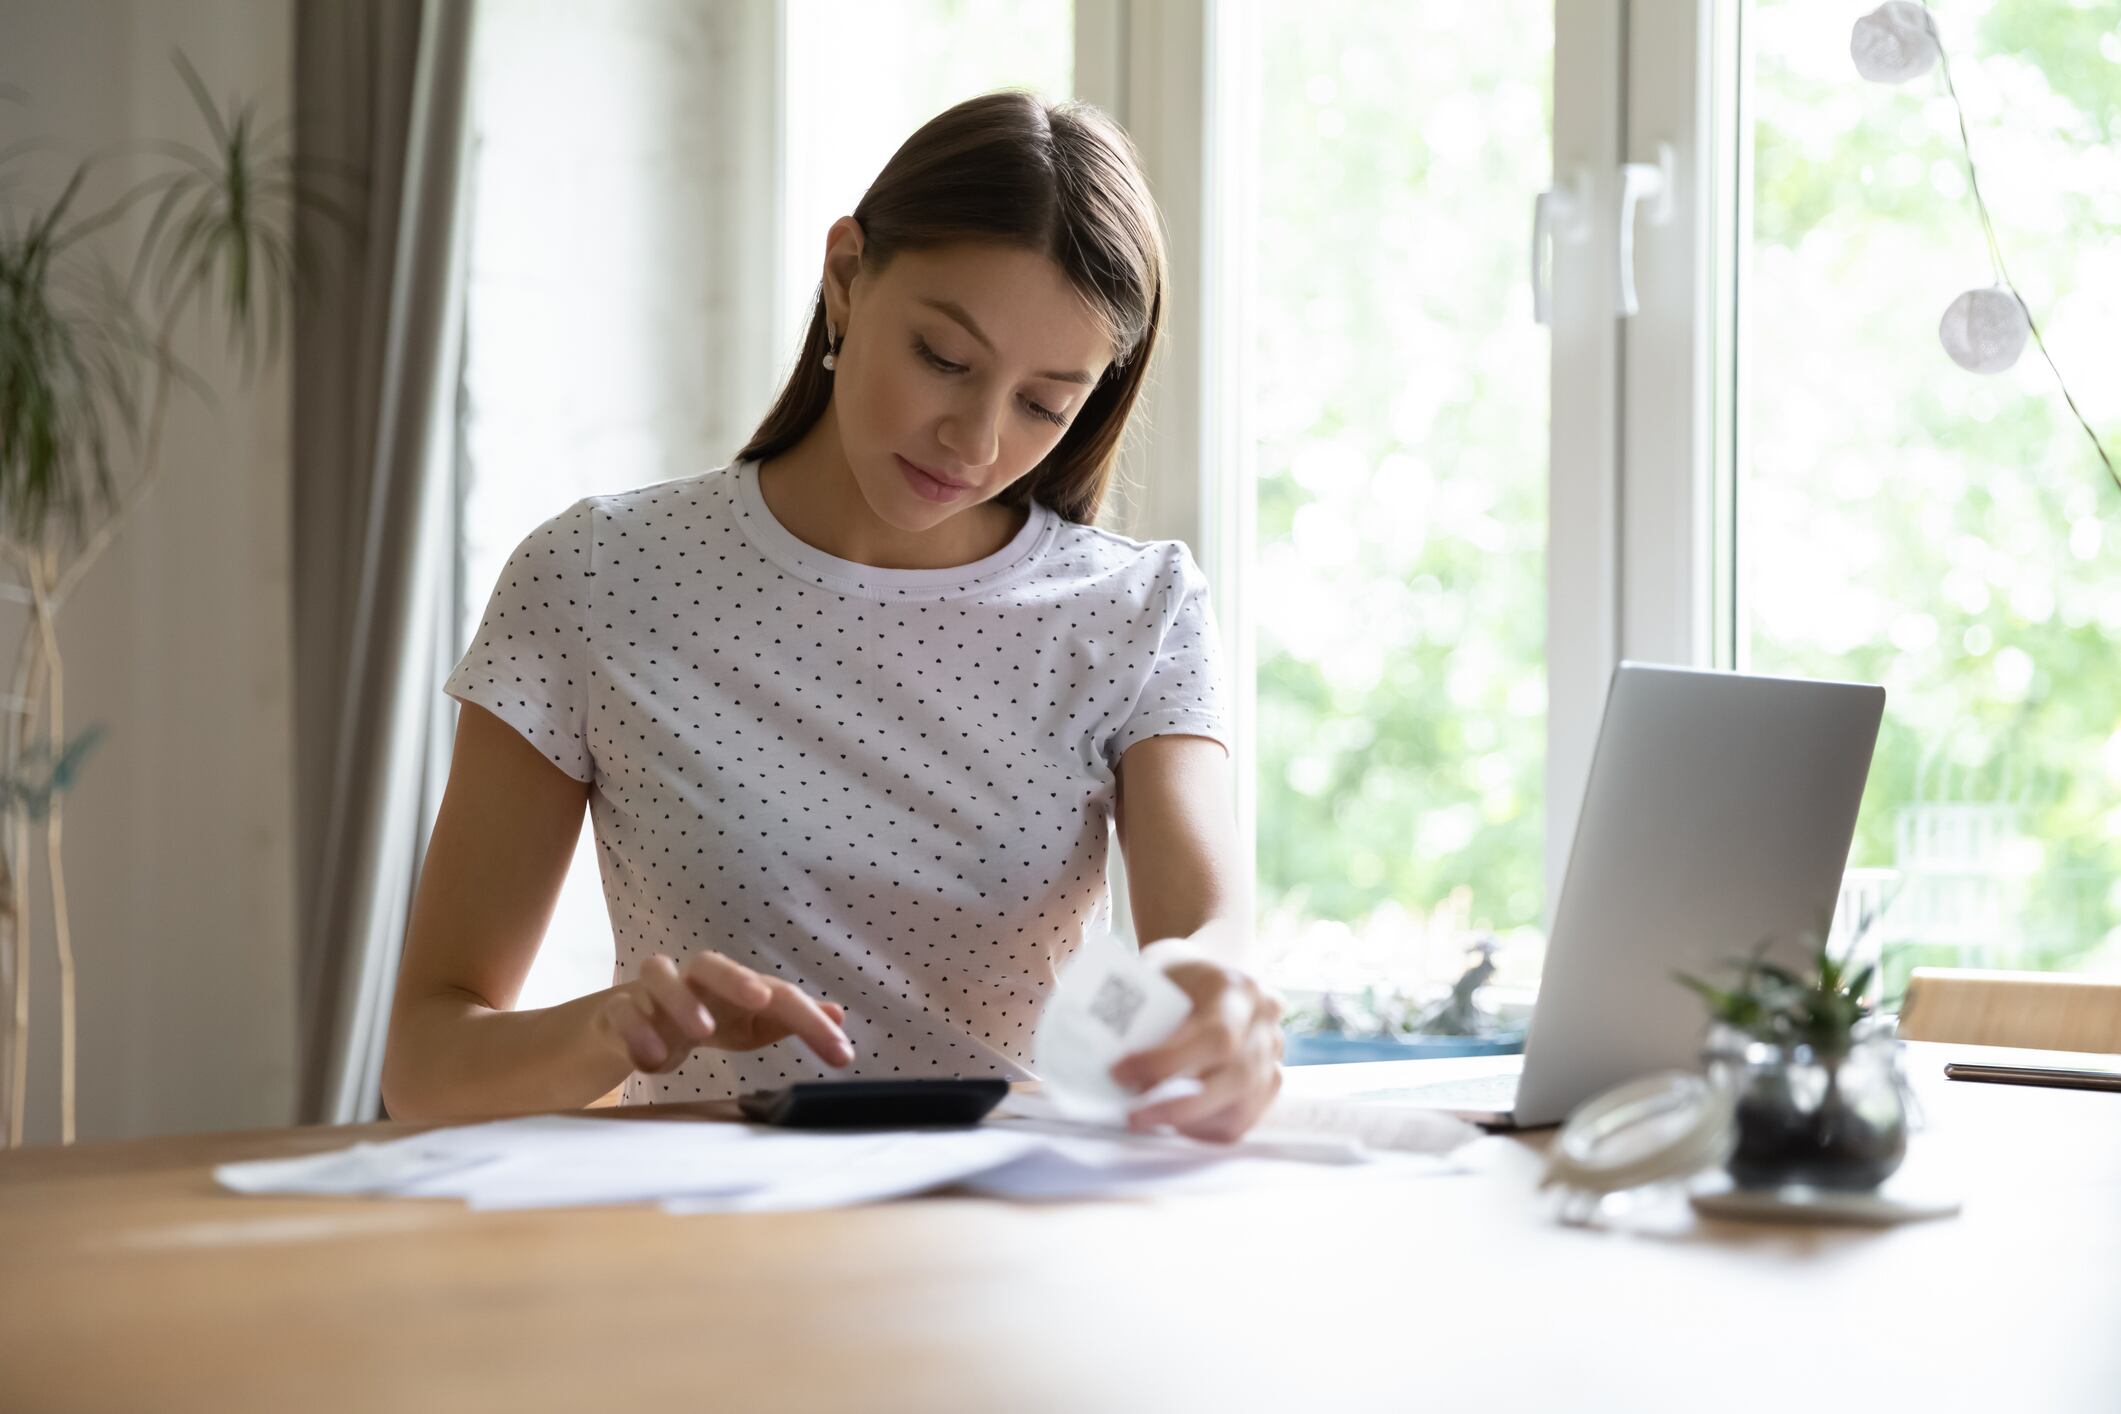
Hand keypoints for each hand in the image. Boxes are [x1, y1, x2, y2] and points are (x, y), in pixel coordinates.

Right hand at [596, 951, 854, 1076]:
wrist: (633, 1025)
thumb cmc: (705, 1018)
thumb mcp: (751, 1025)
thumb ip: (789, 1021)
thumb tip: (838, 1014)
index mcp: (733, 985)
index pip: (778, 995)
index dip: (810, 1022)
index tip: (842, 1053)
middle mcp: (693, 980)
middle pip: (711, 963)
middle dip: (736, 978)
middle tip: (760, 999)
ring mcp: (652, 993)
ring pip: (659, 975)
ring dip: (681, 1000)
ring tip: (701, 1032)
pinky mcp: (618, 1012)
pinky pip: (622, 1012)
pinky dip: (637, 1030)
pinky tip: (653, 1058)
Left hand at [1108, 948, 1285, 1143]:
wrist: (1206, 975)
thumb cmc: (1175, 978)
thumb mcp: (1159, 977)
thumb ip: (1142, 1012)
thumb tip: (1104, 1060)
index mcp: (1239, 988)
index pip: (1215, 1035)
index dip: (1167, 1062)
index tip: (1120, 1072)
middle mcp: (1266, 1022)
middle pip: (1235, 1076)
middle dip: (1178, 1104)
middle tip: (1132, 1115)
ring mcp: (1274, 1054)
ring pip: (1241, 1107)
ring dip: (1190, 1122)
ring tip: (1150, 1120)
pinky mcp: (1272, 1081)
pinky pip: (1242, 1120)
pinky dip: (1204, 1129)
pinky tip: (1174, 1124)